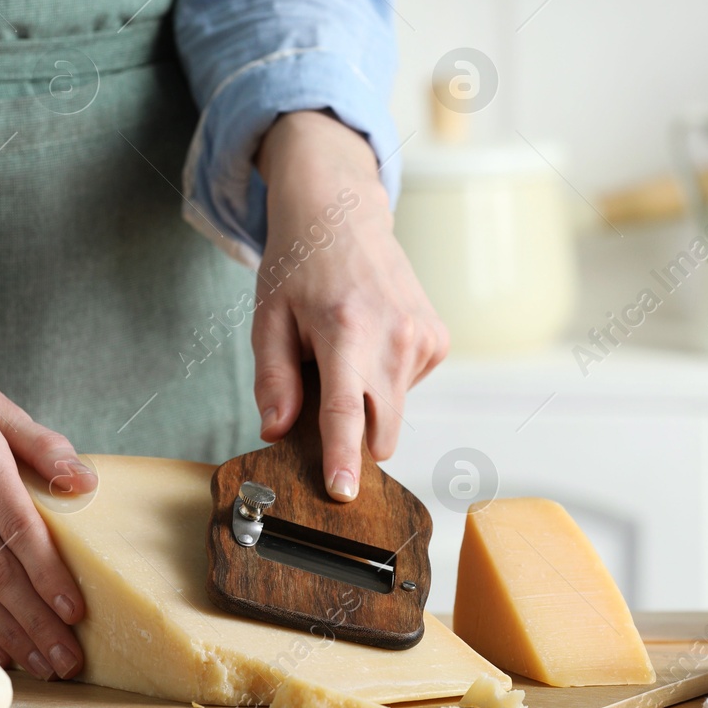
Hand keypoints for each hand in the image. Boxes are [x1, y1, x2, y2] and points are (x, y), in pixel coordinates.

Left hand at [252, 111, 448, 500]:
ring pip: (393, 412)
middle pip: (381, 430)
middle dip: (353, 438)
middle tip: (320, 397)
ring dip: (367, 400)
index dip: (343, 459)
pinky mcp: (438, 340)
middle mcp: (393, 336)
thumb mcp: (269, 317)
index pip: (347, 410)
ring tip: (344, 351)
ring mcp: (422, 338)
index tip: (345, 494)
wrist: (344, 213)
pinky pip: (407, 388)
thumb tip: (277, 430)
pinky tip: (369, 341)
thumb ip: (273, 378)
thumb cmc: (301, 264)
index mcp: (345, 330)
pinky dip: (385, 379)